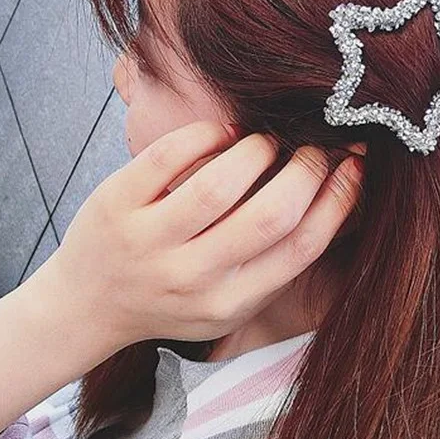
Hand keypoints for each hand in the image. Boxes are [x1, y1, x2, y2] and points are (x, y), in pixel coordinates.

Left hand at [36, 120, 365, 349]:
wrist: (88, 305)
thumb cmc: (171, 298)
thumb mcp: (228, 302)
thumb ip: (273, 262)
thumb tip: (332, 193)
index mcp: (230, 303)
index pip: (300, 248)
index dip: (338, 200)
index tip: (351, 167)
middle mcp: (191, 278)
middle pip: (270, 216)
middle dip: (305, 170)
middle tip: (310, 150)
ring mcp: (149, 242)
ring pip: (220, 182)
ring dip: (257, 149)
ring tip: (265, 143)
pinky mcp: (117, 204)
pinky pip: (170, 155)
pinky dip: (207, 134)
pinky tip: (223, 134)